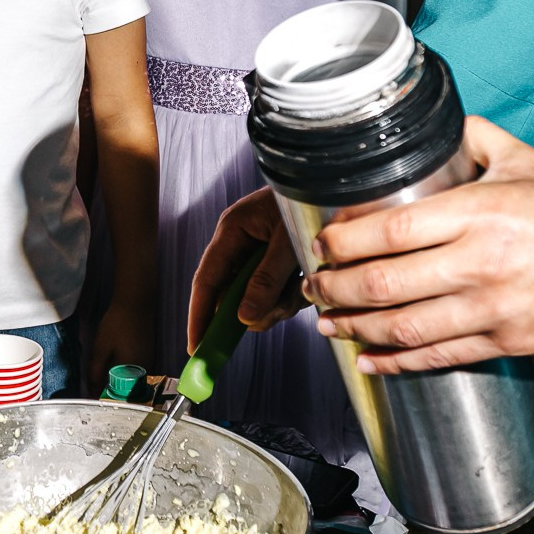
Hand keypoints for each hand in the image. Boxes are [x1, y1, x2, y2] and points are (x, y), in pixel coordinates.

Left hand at [87, 294, 154, 390]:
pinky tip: (117, 363)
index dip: (105, 396)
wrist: (136, 302)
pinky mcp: (150, 355)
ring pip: (133, 381)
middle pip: (128, 390)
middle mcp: (145, 371)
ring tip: (105, 374)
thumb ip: (96, 371)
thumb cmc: (117, 323)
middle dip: (112, 390)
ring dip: (120, 381)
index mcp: (133, 371)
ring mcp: (150, 363)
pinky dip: (126, 372)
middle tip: (97, 385)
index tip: (93, 396)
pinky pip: (138, 372)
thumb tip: (91, 391)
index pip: (119, 395)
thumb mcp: (101, 348)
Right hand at [186, 188, 307, 353]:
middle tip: (280, 307)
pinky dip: (293, 297)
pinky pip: (277, 297)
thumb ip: (266, 279)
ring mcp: (257, 258)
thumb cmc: (309, 203)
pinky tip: (308, 282)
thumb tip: (245, 318)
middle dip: (256, 310)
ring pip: (257, 302)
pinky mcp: (276, 267)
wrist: (336, 186)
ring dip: (280, 303)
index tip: (196, 347)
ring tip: (302, 284)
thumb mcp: (288, 241)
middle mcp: (240, 246)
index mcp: (232, 231)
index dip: (199, 315)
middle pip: (233, 297)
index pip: (206, 280)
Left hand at [305, 117, 533, 373]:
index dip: (343, 242)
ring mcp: (495, 308)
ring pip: (404, 327)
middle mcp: (482, 262)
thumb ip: (477, 142)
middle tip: (310, 285)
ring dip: (355, 327)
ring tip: (327, 322)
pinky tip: (372, 359)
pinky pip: (440, 356)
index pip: (389, 229)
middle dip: (334, 288)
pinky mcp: (511, 341)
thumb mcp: (532, 162)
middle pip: (384, 283)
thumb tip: (442, 123)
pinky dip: (397, 362)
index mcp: (482, 211)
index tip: (320, 243)